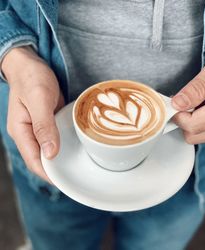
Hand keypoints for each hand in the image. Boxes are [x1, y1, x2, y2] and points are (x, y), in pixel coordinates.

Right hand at [2, 46, 64, 181]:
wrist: (31, 65)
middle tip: (75, 177)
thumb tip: (50, 153)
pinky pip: (54, 139)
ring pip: (48, 150)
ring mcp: (37, 129)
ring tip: (77, 167)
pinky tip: (75, 148)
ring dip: (60, 159)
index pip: (34, 160)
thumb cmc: (32, 78)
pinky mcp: (46, 123)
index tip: (65, 182)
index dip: (48, 173)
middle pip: (41, 159)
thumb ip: (43, 126)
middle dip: (55, 170)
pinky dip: (63, 146)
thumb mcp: (38, 99)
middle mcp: (28, 133)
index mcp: (20, 131)